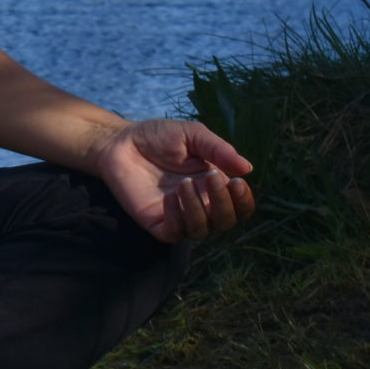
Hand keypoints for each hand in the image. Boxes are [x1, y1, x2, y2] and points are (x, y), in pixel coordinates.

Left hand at [92, 118, 256, 242]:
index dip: (244, 201)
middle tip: (209, 176)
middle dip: (223, 203)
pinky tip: (169, 197)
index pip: (240, 206)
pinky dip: (176, 218)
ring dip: (198, 210)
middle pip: (225, 221)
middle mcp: (200, 204)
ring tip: (183, 184)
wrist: (122, 140)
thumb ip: (218, 150)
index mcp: (214, 186)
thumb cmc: (159, 136)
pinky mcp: (156, 221)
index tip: (237, 182)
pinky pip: (174, 233)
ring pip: (201, 230)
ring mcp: (178, 215)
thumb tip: (247, 168)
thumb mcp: (193, 135)